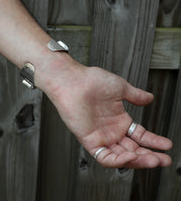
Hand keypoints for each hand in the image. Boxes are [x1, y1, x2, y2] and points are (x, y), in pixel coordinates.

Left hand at [38, 55, 172, 168]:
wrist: (73, 81)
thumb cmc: (93, 81)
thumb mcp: (120, 88)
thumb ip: (135, 96)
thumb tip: (150, 98)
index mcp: (120, 120)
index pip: (140, 136)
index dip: (154, 142)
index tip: (167, 145)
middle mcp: (111, 131)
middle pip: (133, 149)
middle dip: (149, 156)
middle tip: (164, 160)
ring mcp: (101, 137)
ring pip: (120, 156)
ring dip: (137, 160)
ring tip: (152, 160)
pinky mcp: (89, 141)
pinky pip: (104, 156)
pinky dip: (117, 160)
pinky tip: (130, 157)